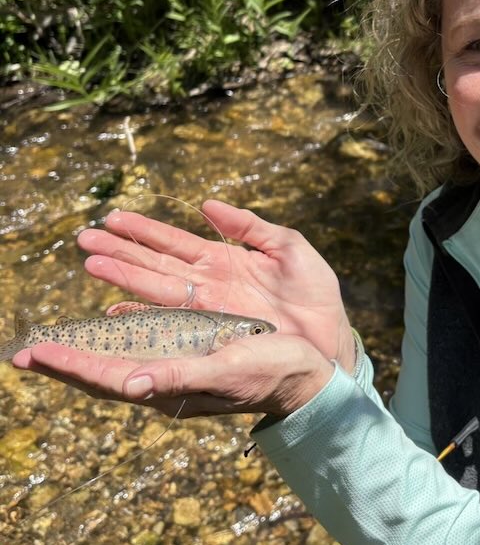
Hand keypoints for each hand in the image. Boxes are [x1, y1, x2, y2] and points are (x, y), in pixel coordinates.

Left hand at [11, 333, 334, 418]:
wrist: (304, 378)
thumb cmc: (272, 373)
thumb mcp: (229, 369)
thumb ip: (182, 376)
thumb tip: (133, 384)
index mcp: (171, 388)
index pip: (107, 379)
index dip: (69, 365)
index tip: (32, 352)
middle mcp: (167, 384)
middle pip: (103, 374)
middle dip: (63, 362)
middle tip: (23, 352)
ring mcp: (177, 373)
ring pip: (118, 362)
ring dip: (84, 350)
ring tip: (53, 343)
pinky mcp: (191, 360)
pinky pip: (141, 352)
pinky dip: (116, 342)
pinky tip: (109, 330)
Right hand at [77, 200, 356, 371]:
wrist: (331, 339)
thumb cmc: (315, 295)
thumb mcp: (288, 248)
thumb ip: (250, 226)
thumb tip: (207, 204)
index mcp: (224, 261)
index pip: (175, 242)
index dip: (144, 230)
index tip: (112, 218)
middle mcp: (208, 286)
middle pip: (155, 264)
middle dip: (121, 251)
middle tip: (83, 239)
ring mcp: (208, 311)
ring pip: (156, 290)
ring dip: (124, 276)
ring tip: (91, 263)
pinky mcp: (212, 334)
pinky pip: (171, 324)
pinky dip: (144, 319)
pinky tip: (117, 313)